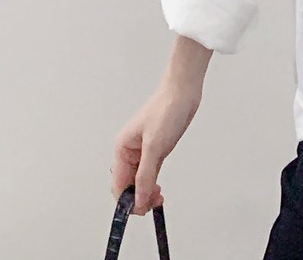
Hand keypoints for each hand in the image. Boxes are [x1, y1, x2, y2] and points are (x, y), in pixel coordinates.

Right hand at [111, 82, 201, 215]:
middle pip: (128, 184)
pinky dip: (152, 183)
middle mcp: (130, 151)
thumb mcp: (155, 146)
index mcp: (122, 148)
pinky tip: (158, 189)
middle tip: (152, 206)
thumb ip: (146, 175)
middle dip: (137, 197)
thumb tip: (138, 199)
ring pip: (140, 180)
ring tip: (158, 198)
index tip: (139, 210)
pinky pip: (150, 172)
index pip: (119, 184)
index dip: (127, 200)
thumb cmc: (166, 109)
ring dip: (146, 192)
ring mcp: (144, 150)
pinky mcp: (157, 149)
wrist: (183, 91)